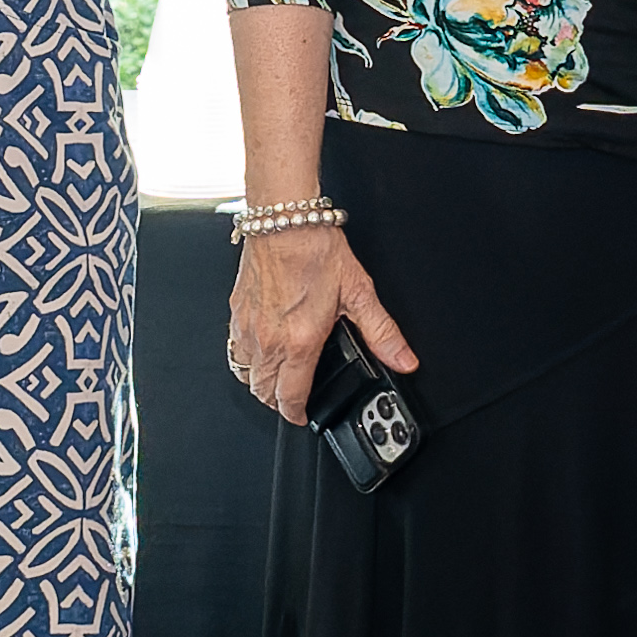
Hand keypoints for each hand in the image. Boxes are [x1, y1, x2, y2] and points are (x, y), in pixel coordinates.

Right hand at [223, 214, 417, 420]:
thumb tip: (403, 359)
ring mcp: (248, 326)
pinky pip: (233, 349)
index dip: (296, 414)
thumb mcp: (359, 293)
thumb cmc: (316, 250)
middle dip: (277, 402)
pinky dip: (244, 358)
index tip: (302, 416)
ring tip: (274, 380)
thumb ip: (382, 333)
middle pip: (262, 391)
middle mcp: (268, 339)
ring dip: (259, 382)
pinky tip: (257, 350)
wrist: (285, 220)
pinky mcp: (236, 310)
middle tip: (292, 399)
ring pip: (244, 373)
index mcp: (298, 341)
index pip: (289, 397)